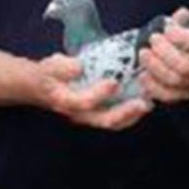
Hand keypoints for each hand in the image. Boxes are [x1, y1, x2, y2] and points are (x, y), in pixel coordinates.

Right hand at [37, 53, 151, 129]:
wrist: (41, 87)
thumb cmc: (48, 75)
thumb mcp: (51, 66)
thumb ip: (63, 67)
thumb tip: (79, 67)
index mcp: (66, 101)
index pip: (82, 103)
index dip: (98, 94)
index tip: (113, 82)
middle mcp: (79, 113)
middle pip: (103, 120)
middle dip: (125, 113)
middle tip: (142, 103)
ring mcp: (89, 116)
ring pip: (112, 123)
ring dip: (131, 116)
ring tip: (147, 104)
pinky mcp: (97, 113)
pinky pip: (115, 119)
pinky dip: (130, 113)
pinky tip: (143, 102)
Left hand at [137, 9, 188, 103]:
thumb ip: (184, 20)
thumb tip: (181, 15)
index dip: (179, 37)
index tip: (168, 29)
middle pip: (185, 66)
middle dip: (164, 53)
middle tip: (153, 40)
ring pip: (175, 81)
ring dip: (155, 68)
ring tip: (144, 55)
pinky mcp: (183, 93)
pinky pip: (168, 96)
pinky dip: (153, 87)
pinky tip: (144, 75)